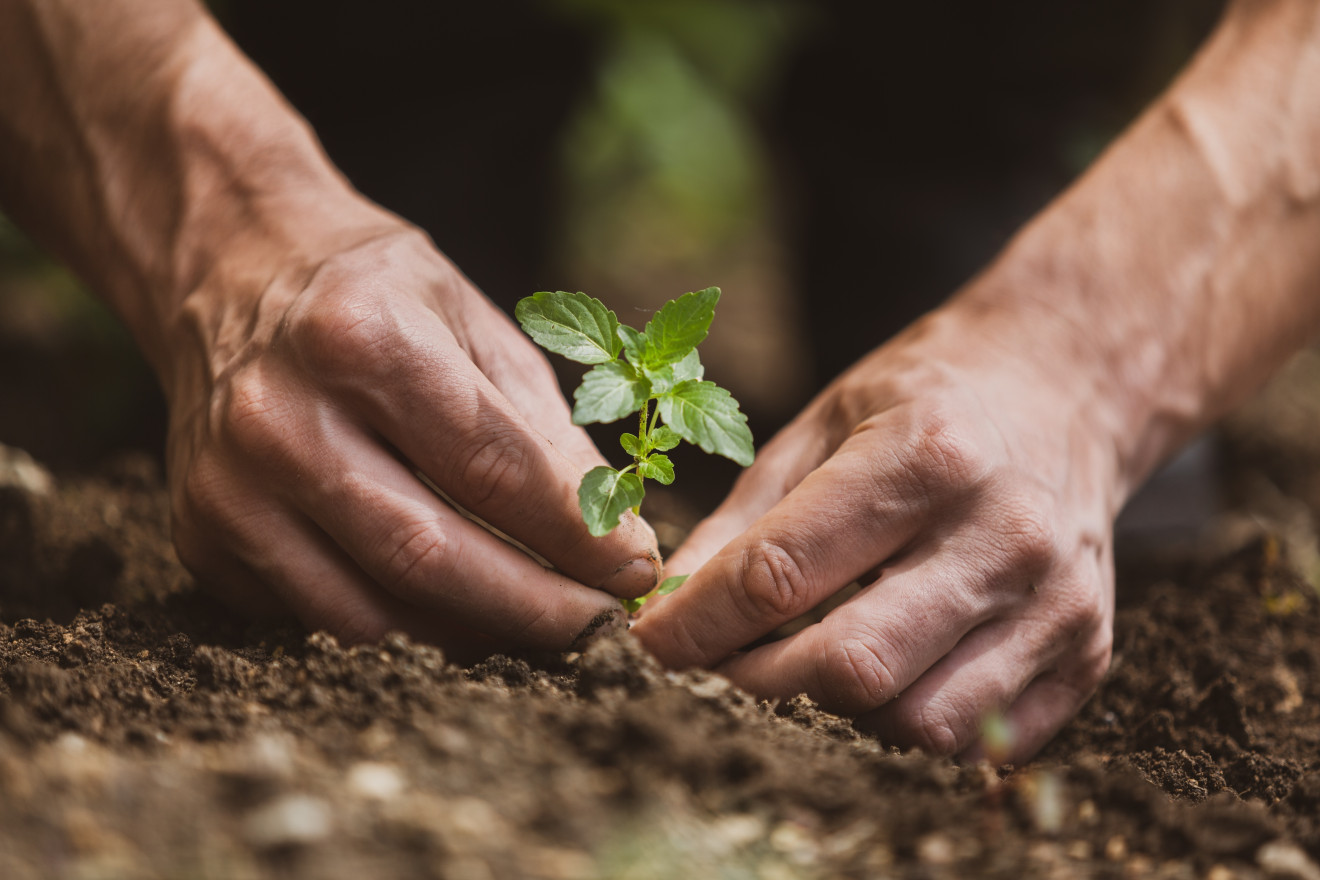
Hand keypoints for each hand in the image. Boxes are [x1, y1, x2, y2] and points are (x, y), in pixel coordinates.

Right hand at [165, 221, 658, 655]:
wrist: (228, 268)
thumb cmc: (372, 290)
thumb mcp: (473, 321)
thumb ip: (541, 428)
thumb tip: (611, 535)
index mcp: (364, 341)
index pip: (494, 469)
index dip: (578, 537)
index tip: (635, 572)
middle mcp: (284, 420)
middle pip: (431, 556)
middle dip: (536, 611)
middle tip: (602, 633)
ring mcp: (231, 489)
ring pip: (370, 615)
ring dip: (473, 642)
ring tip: (540, 639)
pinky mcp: (203, 539)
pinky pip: (319, 619)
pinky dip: (401, 633)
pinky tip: (456, 621)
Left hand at [632, 297, 1117, 761]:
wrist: (1065, 391)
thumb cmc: (926, 402)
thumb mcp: (822, 423)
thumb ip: (746, 519)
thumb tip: (671, 612)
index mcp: (926, 455)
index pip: (782, 571)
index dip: (698, 621)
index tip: (653, 641)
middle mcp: (1002, 534)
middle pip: (852, 665)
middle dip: (760, 678)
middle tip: (726, 659)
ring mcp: (1057, 602)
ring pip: (916, 722)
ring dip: (841, 710)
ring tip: (817, 658)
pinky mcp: (1088, 653)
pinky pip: (979, 741)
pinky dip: (912, 723)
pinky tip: (892, 669)